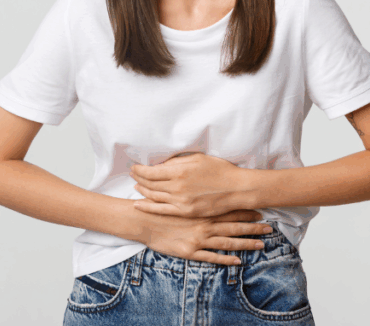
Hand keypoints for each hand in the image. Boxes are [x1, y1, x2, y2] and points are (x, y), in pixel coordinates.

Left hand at [130, 153, 248, 217]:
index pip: (150, 171)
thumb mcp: (198, 159)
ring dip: (142, 191)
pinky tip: (139, 204)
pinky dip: (148, 207)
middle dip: (138, 179)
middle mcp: (177, 187)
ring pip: (153, 196)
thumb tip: (160, 164)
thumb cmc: (220, 170)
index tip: (134, 167)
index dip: (139, 170)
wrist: (237, 189)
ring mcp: (180, 201)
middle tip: (132, 175)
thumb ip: (177, 161)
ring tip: (136, 186)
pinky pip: (161, 210)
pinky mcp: (185, 211)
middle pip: (149, 184)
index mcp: (179, 171)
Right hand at [134, 207, 271, 265]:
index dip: (246, 212)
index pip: (229, 211)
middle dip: (253, 228)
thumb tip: (208, 188)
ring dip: (246, 244)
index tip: (261, 211)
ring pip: (228, 243)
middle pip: (234, 227)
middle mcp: (205, 225)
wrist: (144, 221)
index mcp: (203, 211)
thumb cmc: (161, 207)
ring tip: (261, 245)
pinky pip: (212, 257)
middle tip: (269, 228)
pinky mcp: (191, 252)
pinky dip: (226, 260)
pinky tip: (238, 261)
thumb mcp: (180, 195)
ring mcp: (199, 240)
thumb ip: (195, 194)